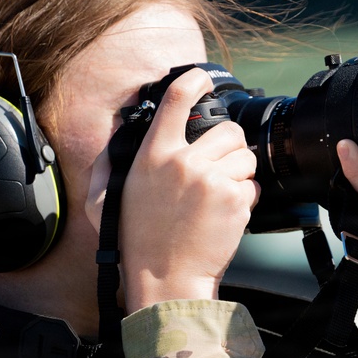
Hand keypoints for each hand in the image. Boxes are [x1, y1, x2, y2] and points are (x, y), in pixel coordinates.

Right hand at [118, 68, 259, 312]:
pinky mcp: (234, 200)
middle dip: (230, 147)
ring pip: (245, 158)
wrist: (166, 278)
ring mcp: (211, 180)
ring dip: (238, 174)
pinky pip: (253, 186)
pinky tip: (224, 214)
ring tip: (218, 196)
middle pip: (228, 130)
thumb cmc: (136, 241)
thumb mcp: (104, 199)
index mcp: (153, 155)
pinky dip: (245, 199)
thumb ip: (107, 165)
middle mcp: (183, 162)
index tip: (203, 78)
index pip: (175, 100)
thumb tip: (116, 137)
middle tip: (218, 167)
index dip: (194, 80)